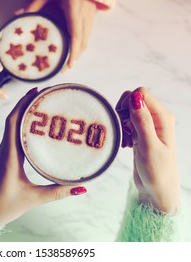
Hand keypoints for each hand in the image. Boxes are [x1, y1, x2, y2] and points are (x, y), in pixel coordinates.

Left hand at [0, 88, 86, 233]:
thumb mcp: (32, 199)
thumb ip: (57, 192)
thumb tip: (80, 188)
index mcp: (8, 157)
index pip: (13, 122)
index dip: (23, 104)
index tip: (36, 91)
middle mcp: (2, 152)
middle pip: (13, 120)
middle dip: (27, 105)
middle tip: (44, 95)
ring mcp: (0, 155)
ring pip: (11, 129)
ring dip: (23, 116)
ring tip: (42, 109)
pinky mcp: (0, 160)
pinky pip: (11, 139)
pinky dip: (21, 130)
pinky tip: (33, 132)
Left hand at [16, 0, 96, 68]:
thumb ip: (34, 5)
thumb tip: (18, 15)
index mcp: (75, 10)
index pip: (76, 37)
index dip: (74, 53)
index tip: (69, 66)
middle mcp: (85, 15)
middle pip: (83, 42)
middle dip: (75, 57)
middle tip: (65, 69)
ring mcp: (91, 15)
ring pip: (87, 40)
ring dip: (79, 52)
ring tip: (68, 62)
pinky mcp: (93, 15)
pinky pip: (89, 34)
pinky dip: (81, 44)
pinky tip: (73, 49)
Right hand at [116, 87, 179, 212]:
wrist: (158, 190)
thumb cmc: (157, 172)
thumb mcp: (148, 146)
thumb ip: (142, 121)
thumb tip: (135, 97)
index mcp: (163, 117)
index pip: (141, 94)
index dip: (128, 103)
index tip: (123, 122)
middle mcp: (157, 118)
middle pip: (132, 100)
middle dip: (122, 113)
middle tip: (123, 132)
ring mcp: (148, 126)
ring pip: (127, 112)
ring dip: (121, 124)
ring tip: (124, 141)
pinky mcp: (141, 134)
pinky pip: (126, 123)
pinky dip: (122, 131)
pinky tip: (125, 144)